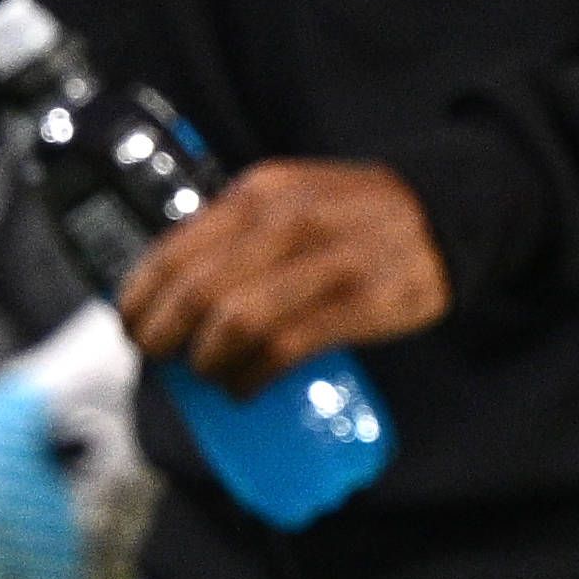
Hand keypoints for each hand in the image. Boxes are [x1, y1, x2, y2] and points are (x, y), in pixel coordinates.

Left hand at [117, 160, 446, 397]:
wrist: (447, 211)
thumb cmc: (351, 216)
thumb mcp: (290, 198)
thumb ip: (235, 233)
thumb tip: (165, 296)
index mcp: (264, 192)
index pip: (176, 249)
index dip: (141, 297)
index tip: (131, 326)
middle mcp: (294, 219)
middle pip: (200, 291)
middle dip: (165, 336)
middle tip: (162, 359)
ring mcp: (333, 260)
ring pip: (238, 322)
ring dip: (209, 361)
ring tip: (210, 373)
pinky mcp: (366, 301)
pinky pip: (286, 348)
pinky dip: (252, 376)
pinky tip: (245, 386)